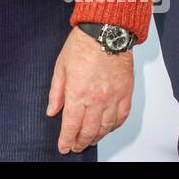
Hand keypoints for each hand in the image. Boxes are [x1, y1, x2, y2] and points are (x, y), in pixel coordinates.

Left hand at [46, 27, 133, 153]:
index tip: (64, 147)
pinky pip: (122, 116)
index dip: (66, 140)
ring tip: (90, 139)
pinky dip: (114, 126)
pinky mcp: (126, 92)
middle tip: (75, 146)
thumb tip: (52, 111)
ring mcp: (113, 97)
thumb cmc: (83, 44)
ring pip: (106, 127)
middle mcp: (96, 98)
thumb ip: (56, 92)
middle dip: (80, 142)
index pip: (71, 125)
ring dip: (97, 137)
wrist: (106, 31)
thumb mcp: (60, 67)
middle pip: (89, 130)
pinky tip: (108, 128)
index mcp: (77, 92)